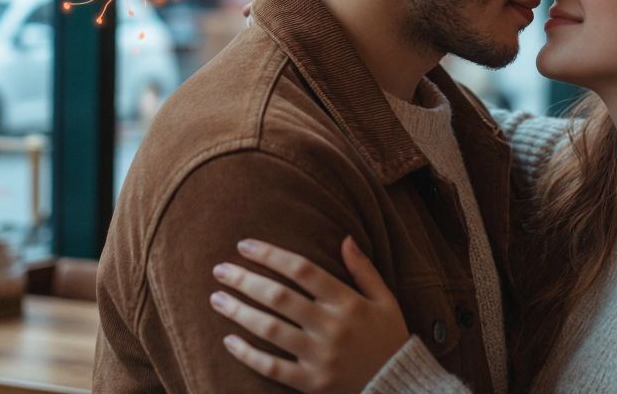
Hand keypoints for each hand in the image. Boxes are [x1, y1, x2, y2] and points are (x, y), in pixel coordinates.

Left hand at [211, 236, 409, 392]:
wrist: (400, 385)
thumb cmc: (389, 338)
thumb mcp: (386, 300)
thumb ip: (364, 269)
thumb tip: (345, 238)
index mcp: (347, 302)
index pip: (302, 270)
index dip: (270, 255)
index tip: (244, 245)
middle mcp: (331, 326)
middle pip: (279, 296)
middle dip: (245, 280)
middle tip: (220, 270)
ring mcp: (320, 356)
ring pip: (270, 329)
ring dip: (238, 312)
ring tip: (216, 299)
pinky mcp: (311, 383)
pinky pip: (272, 367)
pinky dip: (248, 354)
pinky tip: (229, 340)